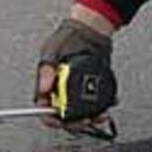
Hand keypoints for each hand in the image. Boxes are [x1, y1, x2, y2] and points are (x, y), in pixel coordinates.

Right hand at [35, 7, 116, 134]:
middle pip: (65, 116)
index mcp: (48, 85)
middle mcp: (61, 90)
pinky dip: (103, 106)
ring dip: (92, 117)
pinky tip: (109, 103)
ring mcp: (77, 90)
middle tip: (88, 119)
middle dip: (78, 122)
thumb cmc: (68, 37)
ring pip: (82, 113)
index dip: (53, 119)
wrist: (92, 29)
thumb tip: (42, 89)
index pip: (44, 110)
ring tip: (102, 114)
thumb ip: (47, 71)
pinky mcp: (92, 88)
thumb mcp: (51, 52)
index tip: (64, 120)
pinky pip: (96, 103)